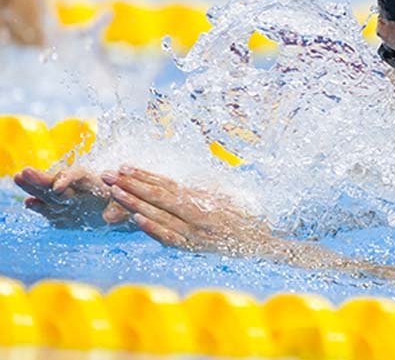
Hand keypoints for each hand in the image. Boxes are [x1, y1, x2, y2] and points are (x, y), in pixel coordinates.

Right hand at [15, 167, 131, 228]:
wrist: (124, 216)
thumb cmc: (128, 207)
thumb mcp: (127, 209)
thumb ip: (118, 212)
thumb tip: (110, 217)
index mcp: (95, 182)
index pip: (78, 175)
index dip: (67, 178)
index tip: (58, 188)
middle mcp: (79, 189)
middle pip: (58, 181)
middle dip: (42, 178)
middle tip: (24, 172)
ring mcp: (69, 200)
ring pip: (49, 192)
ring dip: (34, 187)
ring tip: (19, 177)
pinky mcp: (64, 213)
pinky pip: (51, 209)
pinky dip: (41, 207)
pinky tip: (29, 203)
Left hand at [102, 165, 275, 256]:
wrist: (266, 244)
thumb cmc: (248, 220)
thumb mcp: (227, 199)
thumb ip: (203, 191)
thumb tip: (180, 183)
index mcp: (204, 198)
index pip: (168, 184)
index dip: (145, 175)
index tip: (125, 167)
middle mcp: (198, 212)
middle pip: (159, 196)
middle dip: (131, 184)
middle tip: (108, 175)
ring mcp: (196, 231)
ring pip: (160, 213)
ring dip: (135, 202)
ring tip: (114, 191)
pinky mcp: (195, 247)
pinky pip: (170, 236)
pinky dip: (153, 227)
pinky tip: (136, 219)